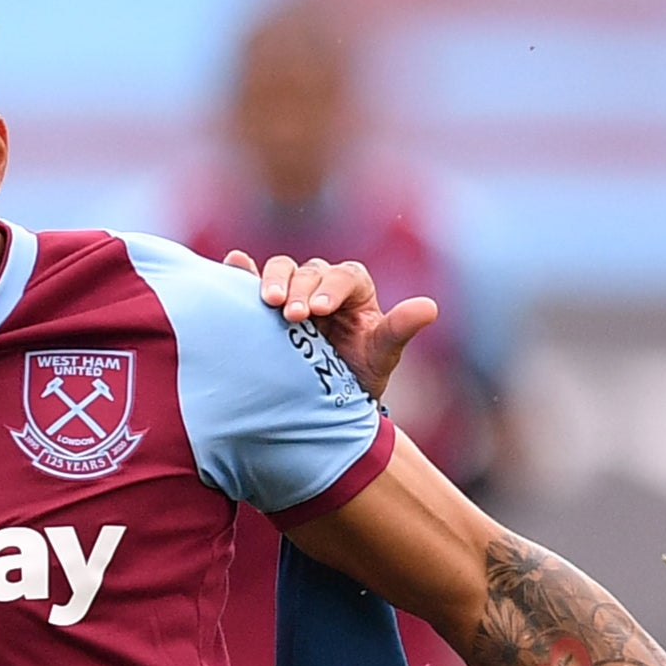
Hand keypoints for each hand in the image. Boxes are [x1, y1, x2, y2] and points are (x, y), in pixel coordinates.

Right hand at [230, 248, 438, 403]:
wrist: (328, 400)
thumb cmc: (359, 375)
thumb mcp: (381, 355)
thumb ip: (400, 330)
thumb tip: (430, 308)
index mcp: (354, 288)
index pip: (345, 277)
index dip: (331, 289)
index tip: (320, 311)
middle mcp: (323, 283)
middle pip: (310, 272)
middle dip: (301, 290)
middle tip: (292, 315)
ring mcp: (294, 290)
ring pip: (283, 270)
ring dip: (273, 281)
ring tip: (268, 302)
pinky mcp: (270, 302)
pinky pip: (254, 279)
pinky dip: (244, 271)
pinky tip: (235, 265)